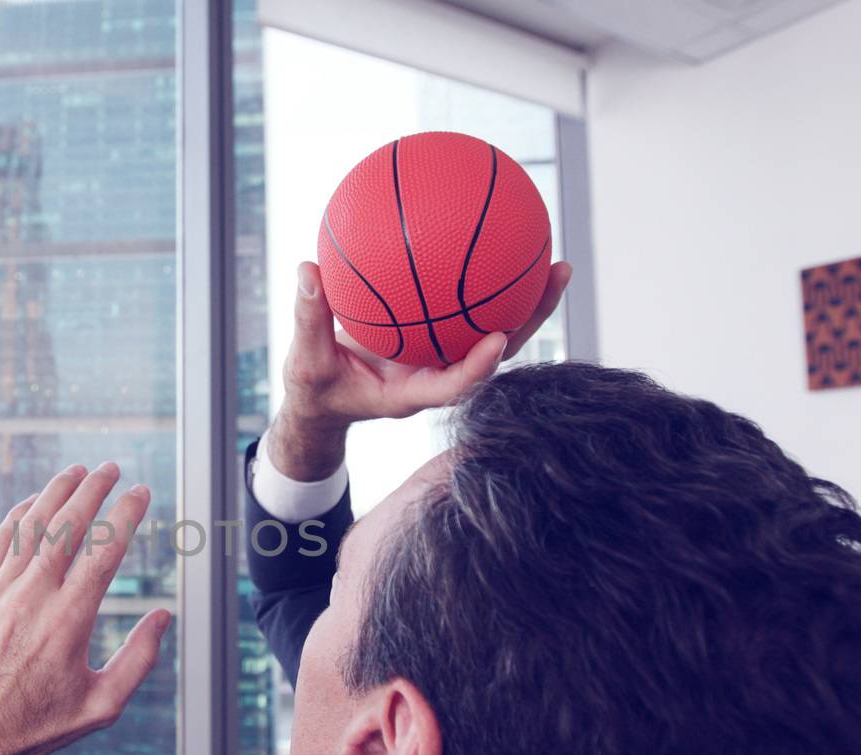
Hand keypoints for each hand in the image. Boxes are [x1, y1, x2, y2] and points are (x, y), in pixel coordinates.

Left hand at [0, 462, 171, 754]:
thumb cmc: (41, 729)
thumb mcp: (102, 705)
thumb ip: (139, 660)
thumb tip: (164, 616)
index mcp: (67, 624)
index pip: (103, 552)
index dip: (126, 515)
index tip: (142, 493)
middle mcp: (30, 601)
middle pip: (66, 526)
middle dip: (92, 490)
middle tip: (112, 468)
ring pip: (30, 527)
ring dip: (55, 493)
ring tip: (77, 472)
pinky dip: (21, 516)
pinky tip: (38, 504)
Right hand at [266, 259, 570, 479]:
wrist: (324, 403)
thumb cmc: (315, 389)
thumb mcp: (304, 361)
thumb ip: (308, 319)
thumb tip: (307, 269)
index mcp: (410, 394)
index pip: (452, 386)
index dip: (478, 366)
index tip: (498, 338)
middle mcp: (437, 378)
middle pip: (496, 353)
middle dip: (531, 319)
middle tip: (557, 274)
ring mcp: (442, 361)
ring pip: (494, 334)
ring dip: (528, 302)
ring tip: (554, 260)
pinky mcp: (439, 346)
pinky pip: (470, 315)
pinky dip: (489, 285)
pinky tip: (502, 245)